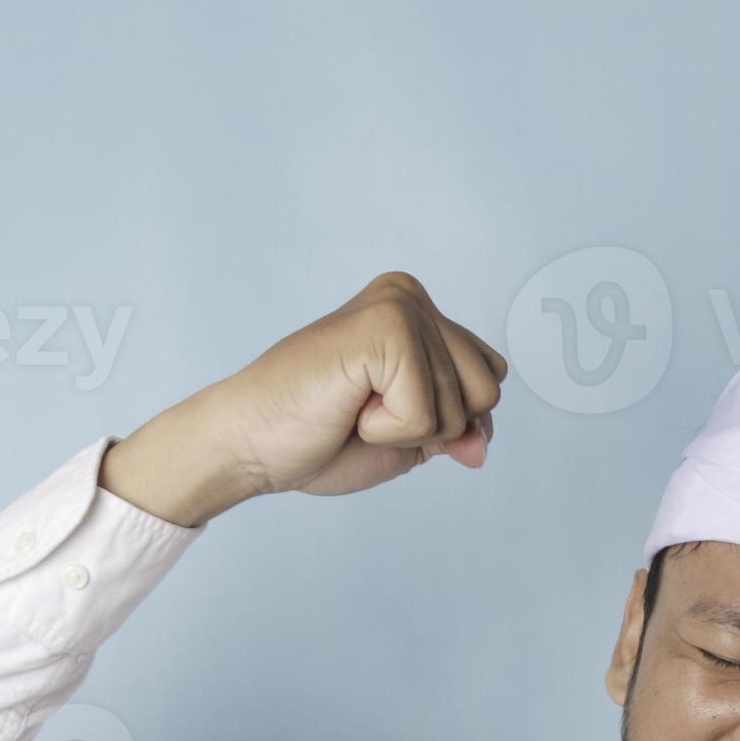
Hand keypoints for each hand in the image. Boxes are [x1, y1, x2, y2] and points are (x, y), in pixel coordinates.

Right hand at [102, 272, 505, 525]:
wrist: (249, 443)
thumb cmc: (314, 437)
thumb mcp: (408, 439)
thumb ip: (456, 430)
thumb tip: (482, 441)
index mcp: (419, 313)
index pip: (489, 379)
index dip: (448, 420)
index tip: (380, 411)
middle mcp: (411, 297)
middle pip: (486, 392)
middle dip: (433, 426)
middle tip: (364, 410)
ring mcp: (399, 306)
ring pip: (461, 406)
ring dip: (406, 429)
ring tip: (352, 407)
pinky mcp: (384, 327)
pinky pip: (426, 414)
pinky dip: (387, 430)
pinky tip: (346, 406)